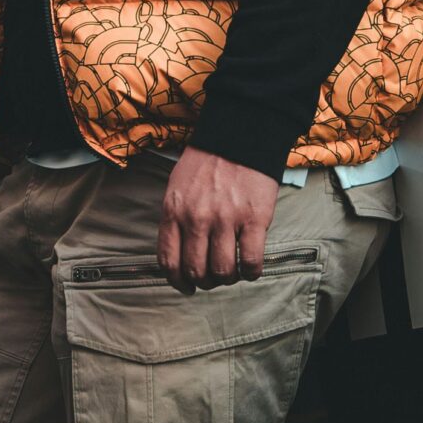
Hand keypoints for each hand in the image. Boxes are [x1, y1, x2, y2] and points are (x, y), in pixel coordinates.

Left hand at [157, 147, 281, 292]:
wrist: (238, 136)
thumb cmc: (206, 162)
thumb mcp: (177, 187)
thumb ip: (175, 219)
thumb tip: (178, 254)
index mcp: (174, 211)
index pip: (168, 260)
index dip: (177, 281)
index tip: (186, 286)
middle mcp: (196, 219)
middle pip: (196, 271)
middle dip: (204, 282)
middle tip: (213, 278)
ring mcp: (225, 220)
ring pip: (223, 271)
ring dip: (228, 278)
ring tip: (233, 271)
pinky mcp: (254, 220)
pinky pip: (251, 262)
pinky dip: (251, 272)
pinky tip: (251, 267)